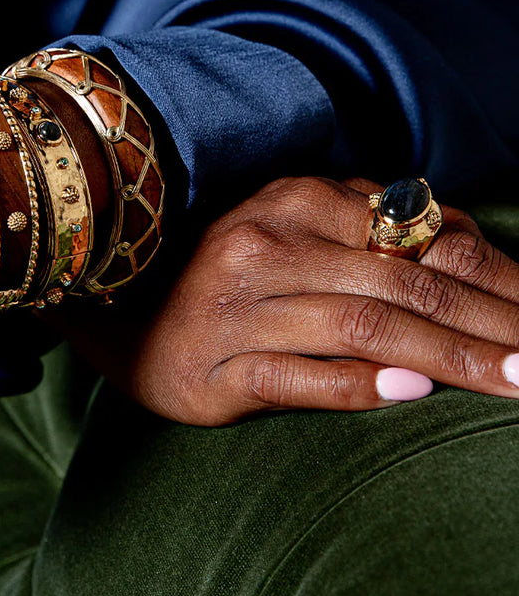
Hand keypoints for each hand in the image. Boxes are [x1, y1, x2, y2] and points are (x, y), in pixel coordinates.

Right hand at [56, 176, 518, 425]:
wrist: (117, 312)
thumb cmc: (218, 273)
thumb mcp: (287, 228)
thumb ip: (362, 223)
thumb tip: (460, 238)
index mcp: (290, 202)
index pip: (415, 239)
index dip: (494, 276)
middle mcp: (263, 246)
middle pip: (401, 283)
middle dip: (491, 325)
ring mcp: (236, 308)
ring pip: (362, 327)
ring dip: (450, 358)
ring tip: (515, 382)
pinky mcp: (213, 368)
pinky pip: (296, 376)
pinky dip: (358, 383)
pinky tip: (411, 392)